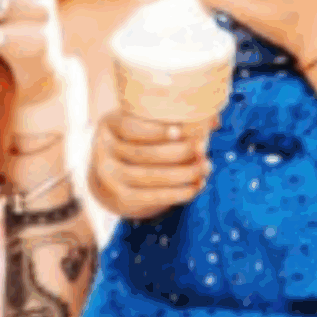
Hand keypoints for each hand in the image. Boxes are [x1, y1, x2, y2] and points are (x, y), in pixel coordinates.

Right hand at [88, 110, 212, 220]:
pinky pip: (153, 196)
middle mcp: (102, 150)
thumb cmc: (137, 141)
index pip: (132, 127)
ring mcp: (109, 177)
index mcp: (109, 124)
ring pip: (152, 176)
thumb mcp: (145, 124)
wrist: (111, 175)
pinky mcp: (121, 197)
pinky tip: (196, 186)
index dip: (157, 131)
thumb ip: (172, 119)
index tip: (182, 131)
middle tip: (204, 148)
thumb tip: (214, 120)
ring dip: (184, 173)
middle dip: (179, 152)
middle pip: (145, 153)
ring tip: (206, 167)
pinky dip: (178, 193)